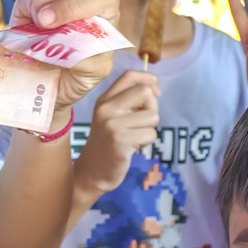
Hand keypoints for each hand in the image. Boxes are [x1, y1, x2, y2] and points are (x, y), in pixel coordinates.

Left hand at [10, 0, 168, 115]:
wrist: (26, 81)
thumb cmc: (30, 41)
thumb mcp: (26, 9)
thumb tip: (53, 13)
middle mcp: (104, 11)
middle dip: (73, 4)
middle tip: (44, 20)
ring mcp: (106, 39)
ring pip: (96, 23)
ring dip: (62, 29)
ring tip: (40, 40)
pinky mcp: (100, 66)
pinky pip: (86, 54)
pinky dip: (60, 55)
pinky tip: (51, 60)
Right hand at [73, 70, 160, 194]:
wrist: (92, 172)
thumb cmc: (109, 143)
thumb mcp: (113, 116)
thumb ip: (130, 101)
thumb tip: (155, 89)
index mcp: (105, 99)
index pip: (130, 75)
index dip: (149, 80)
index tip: (155, 93)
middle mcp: (106, 108)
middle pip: (146, 92)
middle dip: (153, 108)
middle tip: (142, 124)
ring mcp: (112, 124)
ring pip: (153, 116)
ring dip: (149, 129)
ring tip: (134, 137)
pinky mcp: (120, 140)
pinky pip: (150, 134)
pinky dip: (146, 143)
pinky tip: (132, 148)